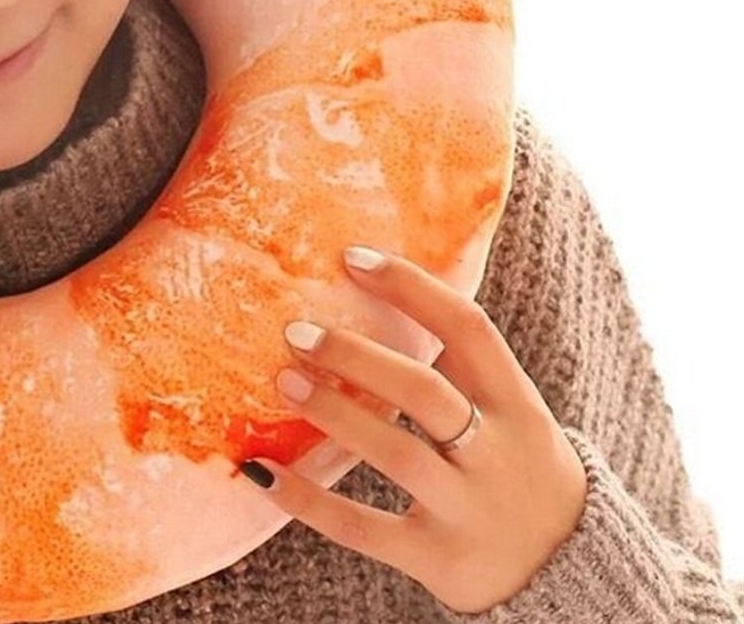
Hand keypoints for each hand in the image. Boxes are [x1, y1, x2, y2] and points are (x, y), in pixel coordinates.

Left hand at [240, 246, 587, 613]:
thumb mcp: (513, 414)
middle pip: (426, 391)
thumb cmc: (518, 469)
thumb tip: (381, 292)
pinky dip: (306, 500)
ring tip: (282, 380)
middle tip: (297, 330)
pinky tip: (261, 470)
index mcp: (519, 406)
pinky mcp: (436, 559)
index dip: (412, 288)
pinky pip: (360, 528)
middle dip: (357, 356)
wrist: (568, 571)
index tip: (352, 257)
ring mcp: (468, 510)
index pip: (470, 330)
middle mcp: (498, 455)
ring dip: (333, 413)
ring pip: (395, 454)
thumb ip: (461, 366)